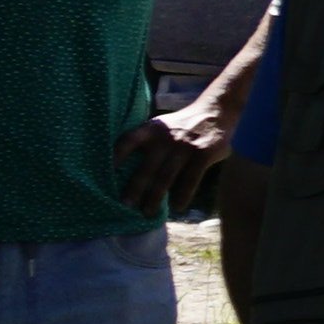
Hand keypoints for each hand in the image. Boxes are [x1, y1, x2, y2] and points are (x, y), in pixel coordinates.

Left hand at [113, 93, 232, 214]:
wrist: (217, 110)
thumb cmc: (184, 124)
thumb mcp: (163, 125)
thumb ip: (149, 141)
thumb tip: (126, 168)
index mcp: (152, 129)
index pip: (128, 140)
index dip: (116, 156)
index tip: (107, 172)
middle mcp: (167, 138)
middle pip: (147, 167)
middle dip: (135, 188)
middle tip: (125, 205)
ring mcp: (186, 146)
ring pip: (166, 177)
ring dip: (156, 197)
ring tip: (147, 212)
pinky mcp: (204, 153)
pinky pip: (190, 179)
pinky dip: (183, 195)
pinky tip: (177, 207)